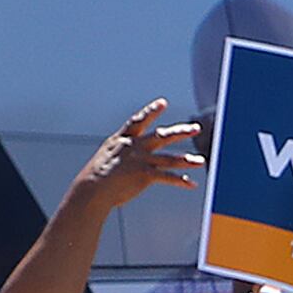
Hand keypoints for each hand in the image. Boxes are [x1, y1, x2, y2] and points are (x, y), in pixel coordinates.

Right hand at [67, 98, 204, 217]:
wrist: (92, 190)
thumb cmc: (94, 178)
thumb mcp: (105, 158)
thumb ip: (119, 154)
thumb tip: (124, 158)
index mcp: (122, 140)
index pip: (138, 121)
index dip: (151, 111)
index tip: (163, 102)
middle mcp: (134, 147)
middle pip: (162, 136)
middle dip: (180, 132)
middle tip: (196, 128)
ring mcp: (141, 160)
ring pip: (169, 158)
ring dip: (187, 160)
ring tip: (200, 161)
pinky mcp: (145, 176)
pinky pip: (167, 177)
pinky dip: (180, 181)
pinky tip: (191, 184)